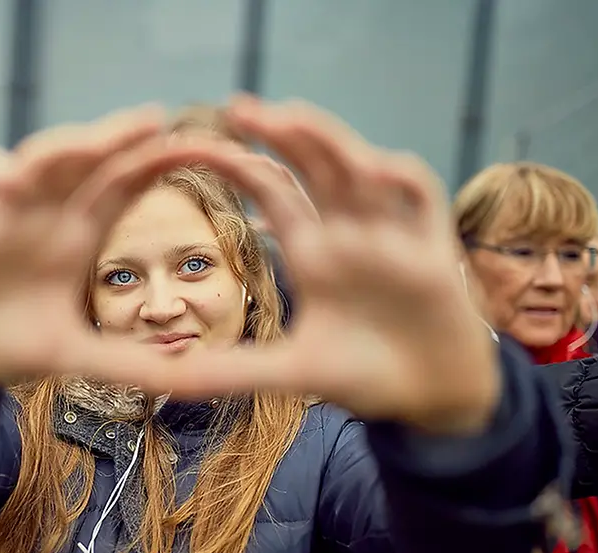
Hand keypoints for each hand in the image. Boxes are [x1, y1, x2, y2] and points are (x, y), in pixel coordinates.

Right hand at [0, 106, 221, 411]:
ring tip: (95, 143)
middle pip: (88, 161)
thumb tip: (203, 371)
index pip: (125, 185)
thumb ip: (140, 366)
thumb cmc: (10, 347)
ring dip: (62, 148)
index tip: (200, 148)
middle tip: (155, 120)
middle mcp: (46, 215)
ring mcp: (3, 213)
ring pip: (36, 161)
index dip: (156, 162)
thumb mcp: (79, 357)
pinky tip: (6, 185)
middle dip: (117, 138)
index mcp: (79, 237)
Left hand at [146, 97, 499, 433]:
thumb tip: (164, 379)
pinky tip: (373, 173)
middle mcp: (348, 235)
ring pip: (360, 170)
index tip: (194, 145)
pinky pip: (423, 199)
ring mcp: (390, 238)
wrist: (428, 399)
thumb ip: (229, 371)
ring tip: (291, 120)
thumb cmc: (361, 376)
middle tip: (238, 108)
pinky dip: (403, 180)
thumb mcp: (289, 372)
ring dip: (329, 143)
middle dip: (280, 134)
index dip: (238, 165)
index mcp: (311, 252)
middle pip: (313, 167)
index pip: (271, 191)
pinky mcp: (434, 253)